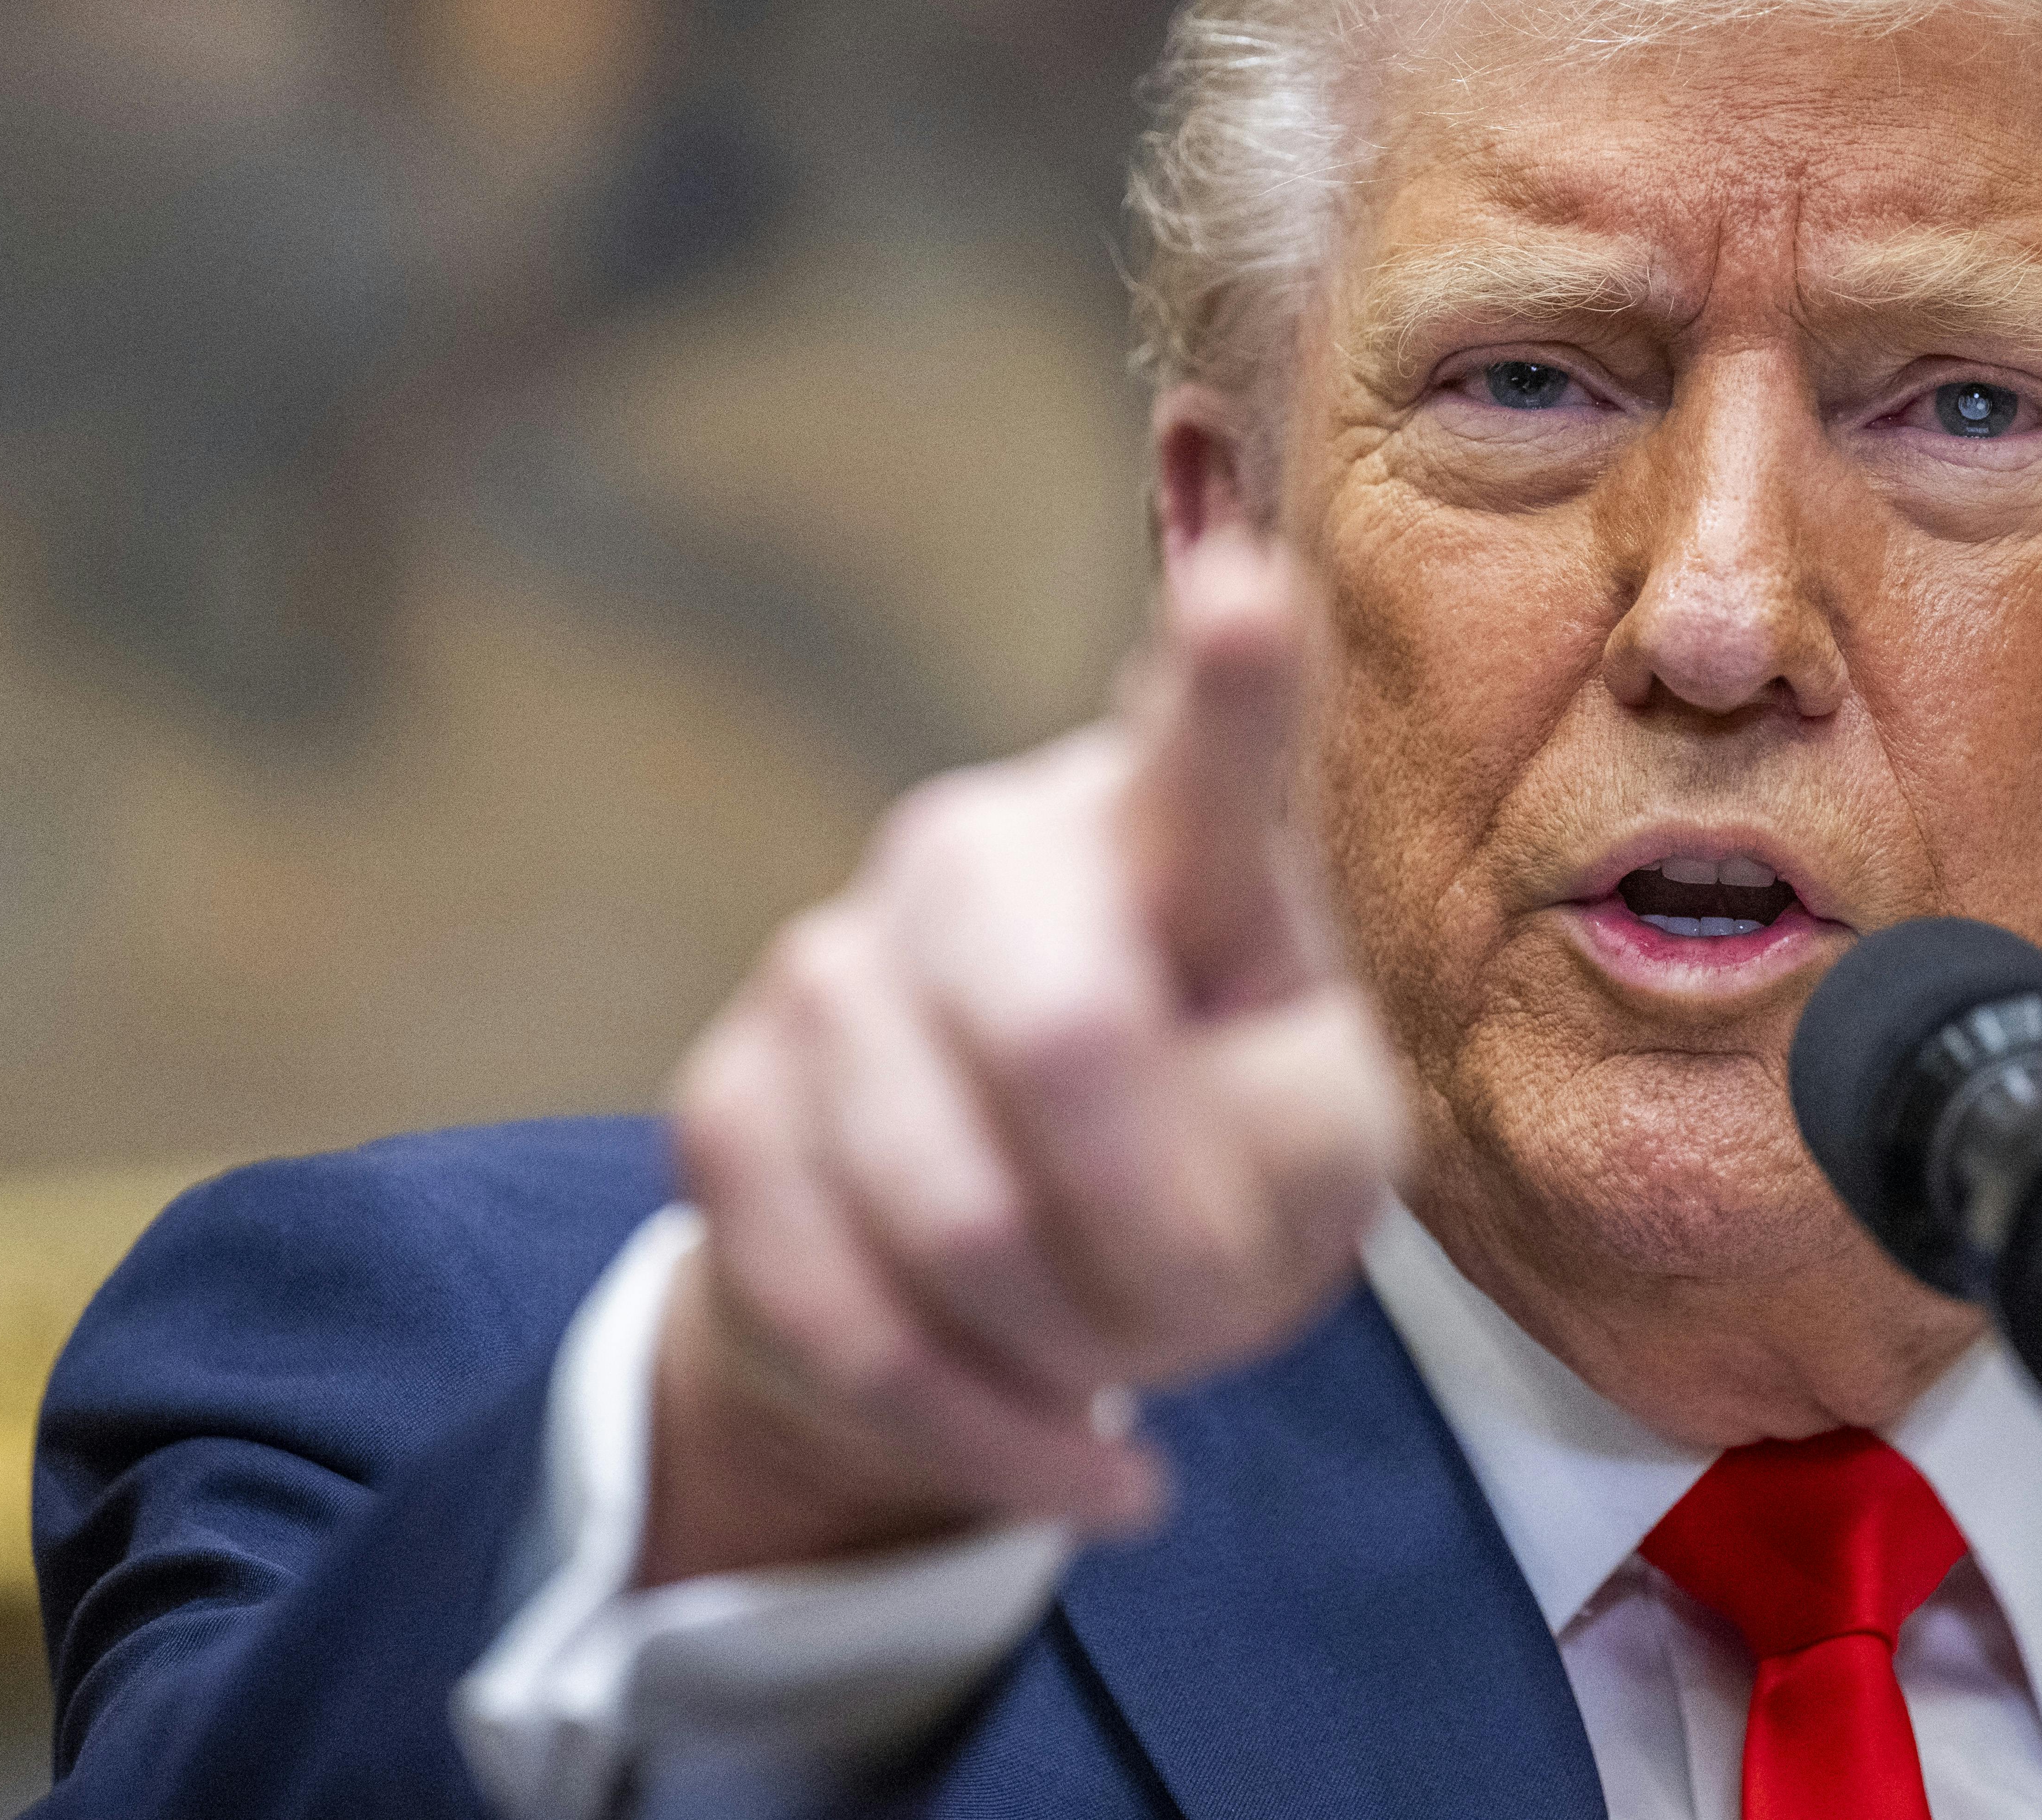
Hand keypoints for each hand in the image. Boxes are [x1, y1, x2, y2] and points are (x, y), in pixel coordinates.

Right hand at [644, 531, 1406, 1582]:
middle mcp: (982, 854)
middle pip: (1068, 1040)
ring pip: (960, 1219)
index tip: (1245, 588)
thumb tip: (1167, 1119)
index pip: (1205, 749)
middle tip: (1204, 1307)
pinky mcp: (727, 1105)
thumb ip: (1293, 1135)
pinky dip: (992, 1436)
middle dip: (1155, 1235)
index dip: (1225, 674)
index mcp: (1166, 839)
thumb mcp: (1314, 1160)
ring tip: (1118, 1352)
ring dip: (1076, 1347)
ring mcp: (833, 965)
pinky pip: (858, 1322)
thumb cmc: (1206, 1168)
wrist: (999, 1279)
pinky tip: (1073, 1454)